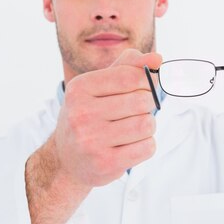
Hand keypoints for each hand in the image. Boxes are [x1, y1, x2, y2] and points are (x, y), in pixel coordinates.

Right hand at [53, 49, 161, 187]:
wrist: (66, 160)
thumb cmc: (88, 117)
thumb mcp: (98, 87)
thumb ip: (127, 68)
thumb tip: (157, 59)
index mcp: (79, 88)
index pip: (129, 76)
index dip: (148, 81)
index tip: (148, 87)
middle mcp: (81, 114)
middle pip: (142, 101)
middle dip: (148, 105)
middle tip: (138, 111)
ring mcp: (92, 141)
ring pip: (147, 125)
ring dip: (148, 126)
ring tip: (132, 129)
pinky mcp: (106, 163)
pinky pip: (147, 147)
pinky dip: (146, 145)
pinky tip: (131, 146)